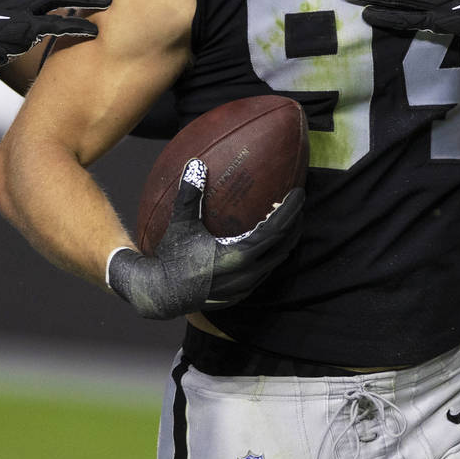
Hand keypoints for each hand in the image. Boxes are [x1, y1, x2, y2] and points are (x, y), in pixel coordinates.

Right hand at [106, 159, 304, 318]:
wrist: (159, 294)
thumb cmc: (170, 258)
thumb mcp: (180, 225)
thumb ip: (189, 195)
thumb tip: (195, 163)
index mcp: (239, 256)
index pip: (276, 231)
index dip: (290, 211)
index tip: (299, 193)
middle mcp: (248, 274)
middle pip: (284, 245)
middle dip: (294, 224)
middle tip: (298, 204)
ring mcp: (246, 287)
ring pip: (277, 260)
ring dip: (285, 240)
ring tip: (287, 220)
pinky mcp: (241, 294)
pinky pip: (266, 271)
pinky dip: (272, 254)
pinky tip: (267, 242)